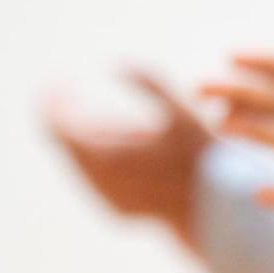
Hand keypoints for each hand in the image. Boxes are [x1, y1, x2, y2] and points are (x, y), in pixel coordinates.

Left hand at [45, 70, 209, 247]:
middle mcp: (100, 181)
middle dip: (67, 117)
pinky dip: (98, 164)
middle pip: (65, 144)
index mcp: (106, 154)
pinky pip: (96, 183)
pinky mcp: (117, 212)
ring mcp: (107, 200)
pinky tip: (116, 152)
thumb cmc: (202, 158)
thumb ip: (150, 83)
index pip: (57, 124)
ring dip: (84, 140)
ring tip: (106, 123)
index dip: (55, 100)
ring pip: (79, 164)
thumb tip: (117, 61)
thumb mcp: (181, 112)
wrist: (218, 208)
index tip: (64, 82)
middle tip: (73, 95)